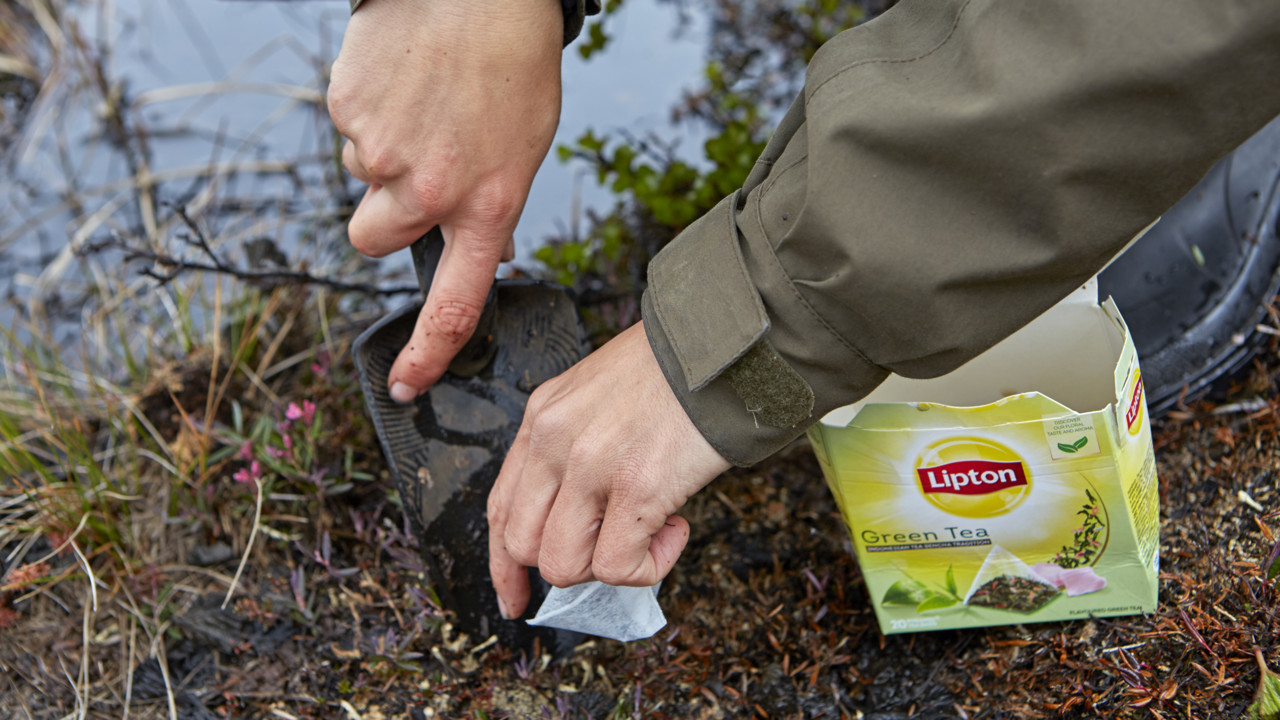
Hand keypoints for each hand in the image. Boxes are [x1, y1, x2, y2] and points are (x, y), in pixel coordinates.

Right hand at [328, 0, 563, 401]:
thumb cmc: (512, 63)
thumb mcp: (525, 147)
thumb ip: (494, 206)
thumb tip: (490, 252)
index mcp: (484, 207)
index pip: (453, 304)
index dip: (427, 355)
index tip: (407, 386)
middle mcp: (430, 191)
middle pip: (371, 240)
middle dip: (384, 215)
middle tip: (414, 169)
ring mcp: (382, 152)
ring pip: (360, 178)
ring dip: (383, 153)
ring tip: (424, 102)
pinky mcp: (346, 111)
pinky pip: (345, 129)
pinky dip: (367, 112)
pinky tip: (402, 80)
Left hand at [488, 322, 731, 618]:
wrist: (730, 344)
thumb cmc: (679, 369)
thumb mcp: (601, 394)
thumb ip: (577, 447)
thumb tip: (583, 514)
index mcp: (543, 416)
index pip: (500, 507)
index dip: (504, 564)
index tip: (515, 597)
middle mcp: (553, 439)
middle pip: (523, 545)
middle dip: (570, 562)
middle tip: (615, 550)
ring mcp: (589, 463)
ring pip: (563, 564)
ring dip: (610, 564)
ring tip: (653, 529)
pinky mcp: (636, 486)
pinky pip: (618, 565)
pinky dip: (649, 566)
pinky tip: (676, 528)